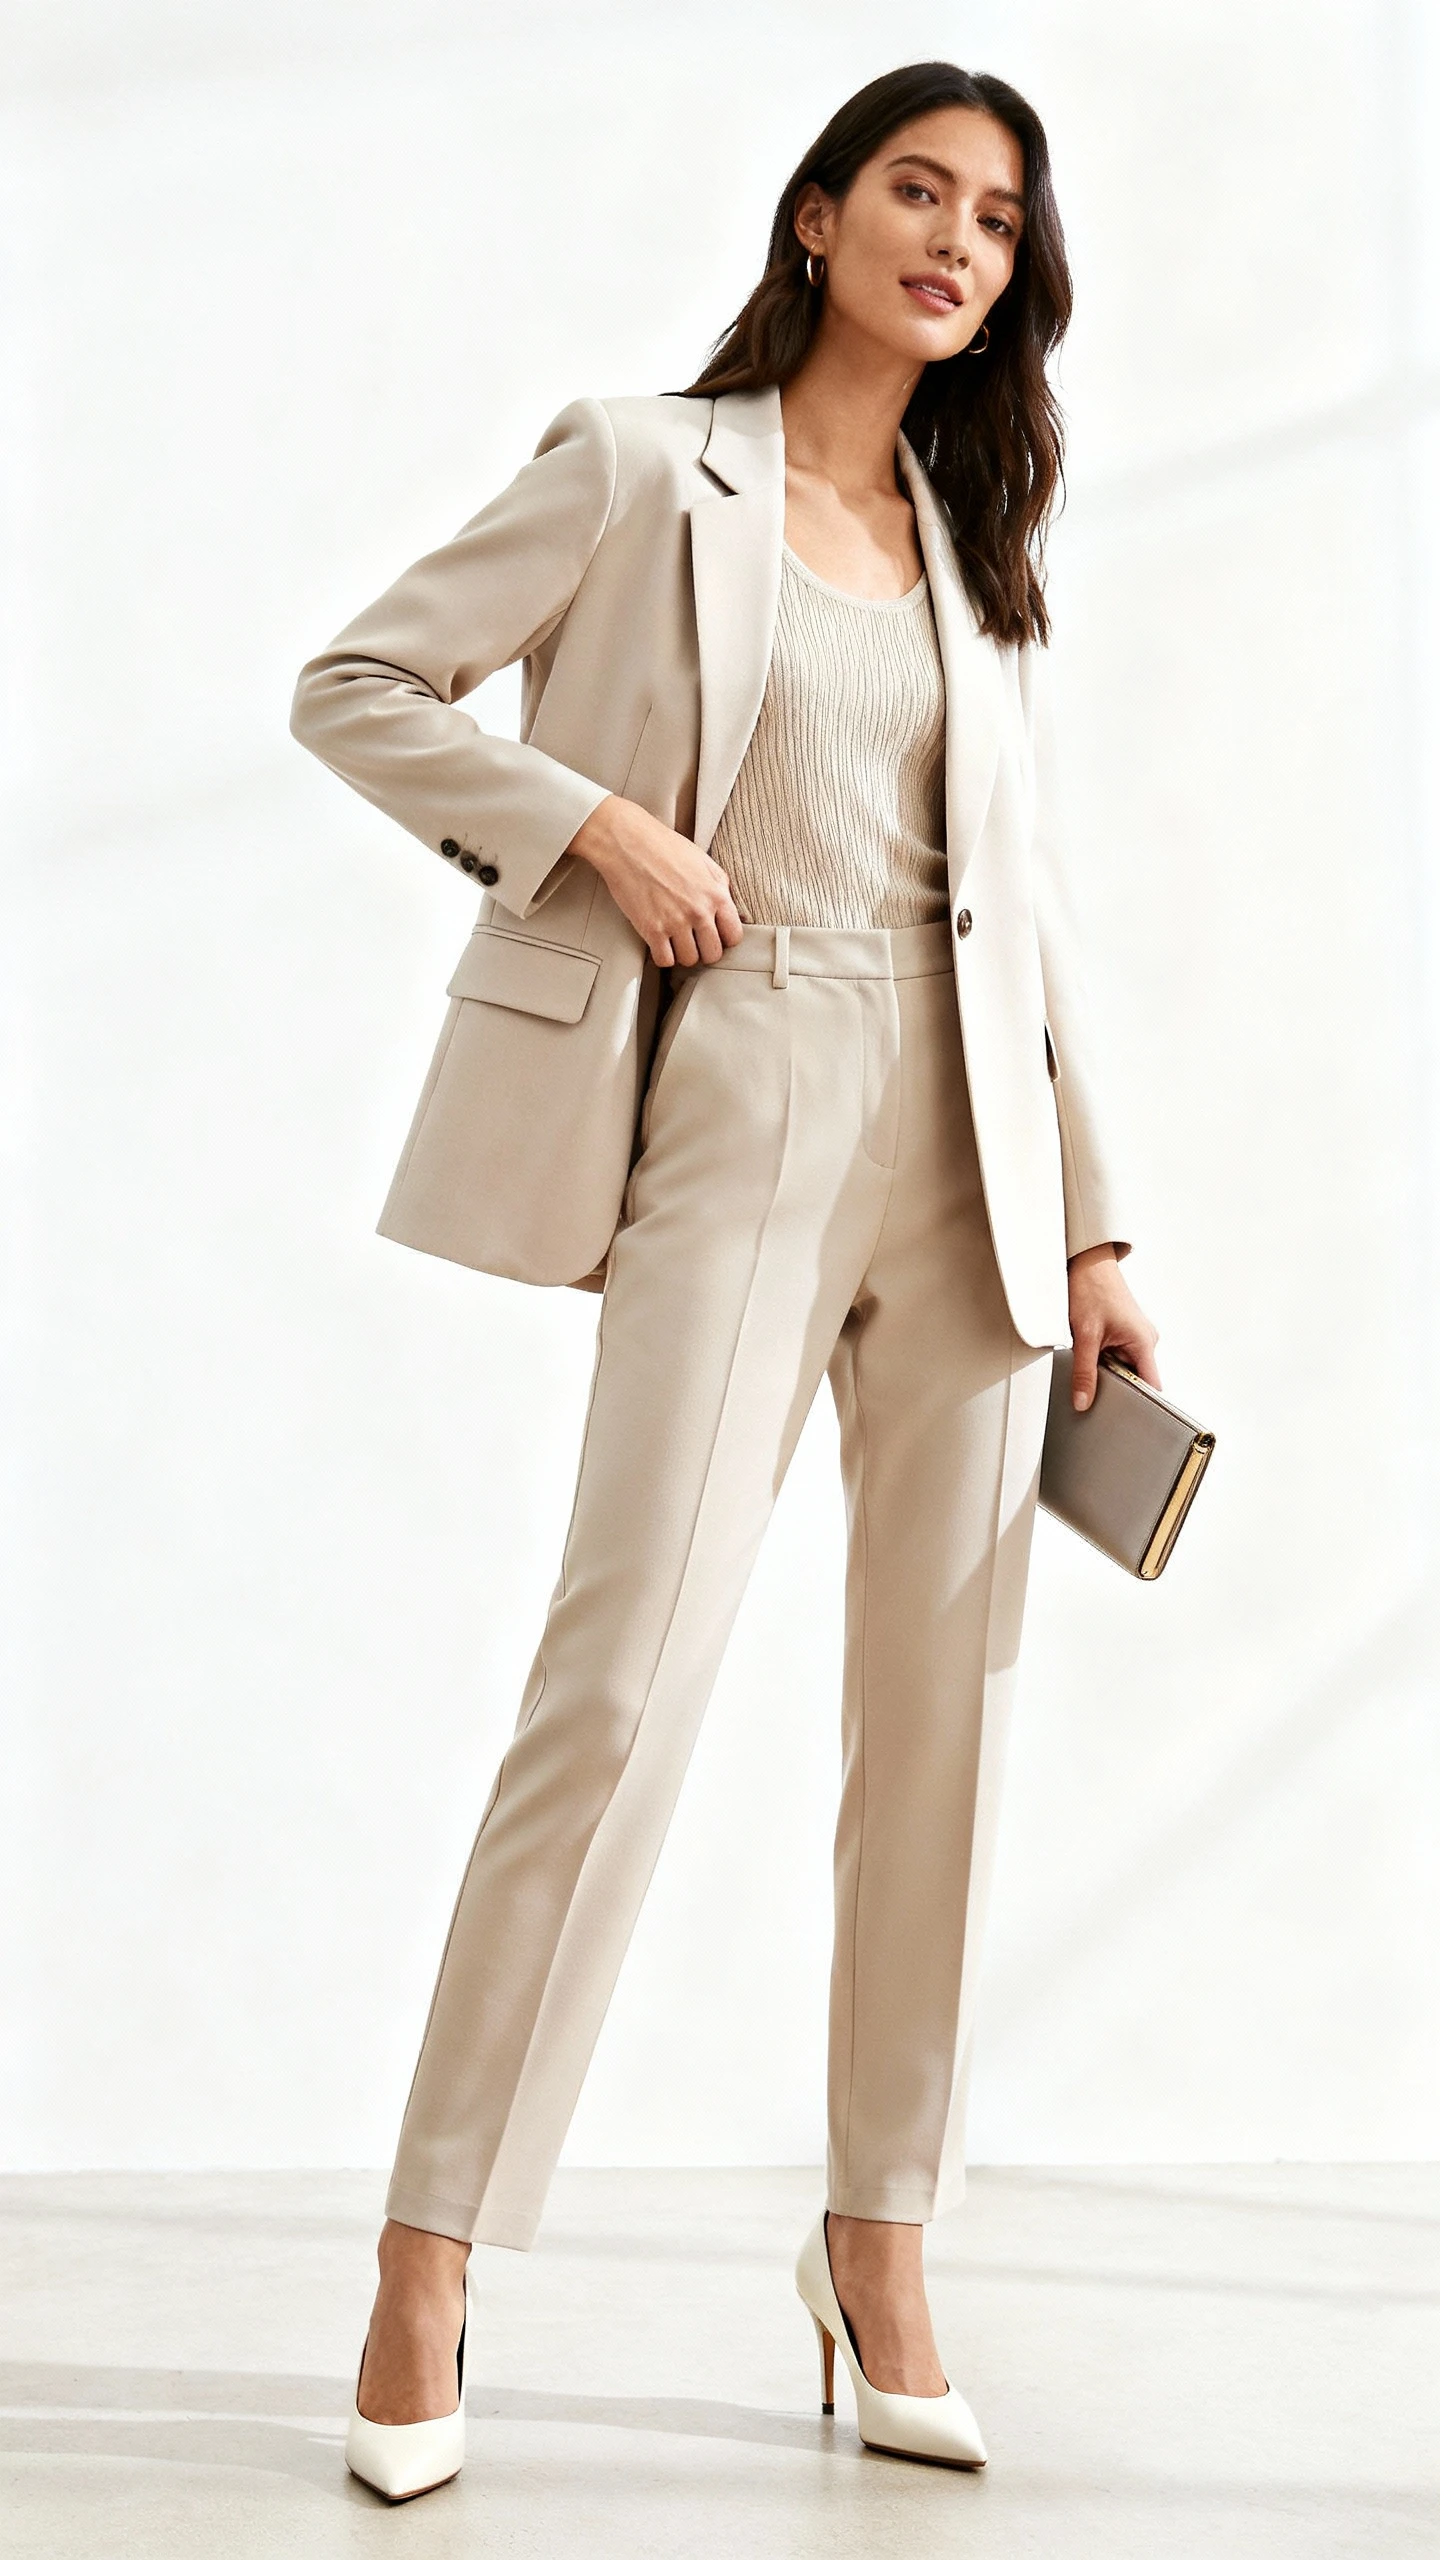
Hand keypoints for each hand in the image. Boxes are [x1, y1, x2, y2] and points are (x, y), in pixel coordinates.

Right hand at [567, 795, 746, 966]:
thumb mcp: (703, 861)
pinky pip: (665, 961)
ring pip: (689, 960)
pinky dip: (663, 956)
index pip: (734, 936)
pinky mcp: (652, 930)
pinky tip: (660, 943)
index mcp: (716, 894)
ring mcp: (675, 923)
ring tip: (676, 941)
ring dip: (683, 954)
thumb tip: (730, 908)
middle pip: (713, 954)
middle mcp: (699, 912)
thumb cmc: (663, 847)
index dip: (725, 939)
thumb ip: (719, 886)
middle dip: (705, 950)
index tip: (715, 936)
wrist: (628, 843)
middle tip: (695, 941)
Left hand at [1066, 1244, 1160, 1410]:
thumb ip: (1084, 1372)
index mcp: (1144, 1342)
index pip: (1151, 1386)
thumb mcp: (1084, 1335)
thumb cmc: (1091, 1289)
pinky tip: (1090, 1353)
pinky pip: (1117, 1356)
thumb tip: (1083, 1401)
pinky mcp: (1124, 1332)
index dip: (1141, 1404)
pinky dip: (1104, 1360)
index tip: (1127, 1419)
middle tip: (1096, 1391)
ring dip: (1107, 1370)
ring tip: (1091, 1361)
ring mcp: (1135, 1336)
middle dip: (1116, 1387)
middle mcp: (1145, 1340)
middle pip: (1136, 1378)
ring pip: (1124, 1367)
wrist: (1086, 1263)